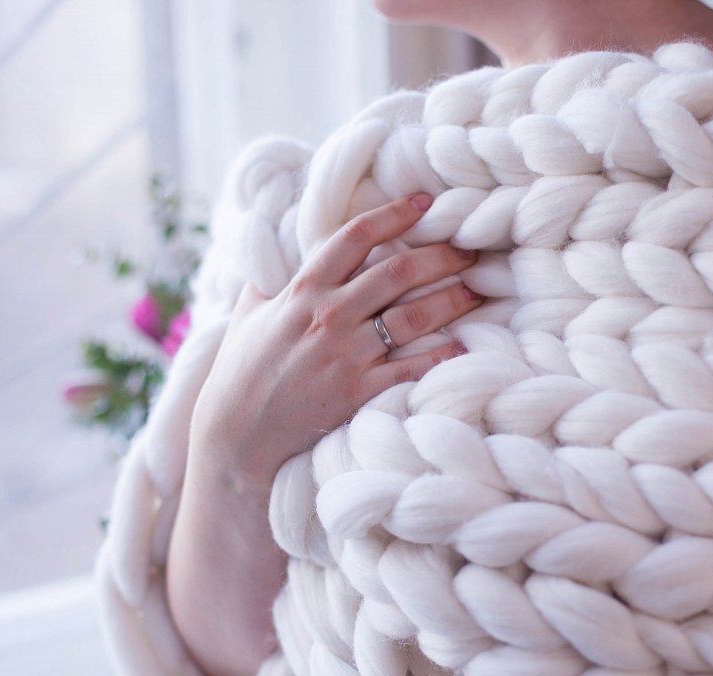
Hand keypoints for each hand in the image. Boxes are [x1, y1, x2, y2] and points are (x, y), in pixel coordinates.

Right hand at [190, 192, 482, 484]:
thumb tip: (266, 240)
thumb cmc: (241, 372)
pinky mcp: (357, 392)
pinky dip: (441, 355)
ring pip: (413, 315)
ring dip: (452, 299)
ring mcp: (345, 354)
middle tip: (470, 251)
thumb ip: (268, 278)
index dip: (394, 214)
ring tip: (476, 290)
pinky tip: (463, 344)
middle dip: (441, 255)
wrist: (236, 436)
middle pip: (398, 270)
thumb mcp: (247, 314)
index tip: (424, 202)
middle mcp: (328, 315)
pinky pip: (411, 368)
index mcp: (302, 289)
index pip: (355, 237)